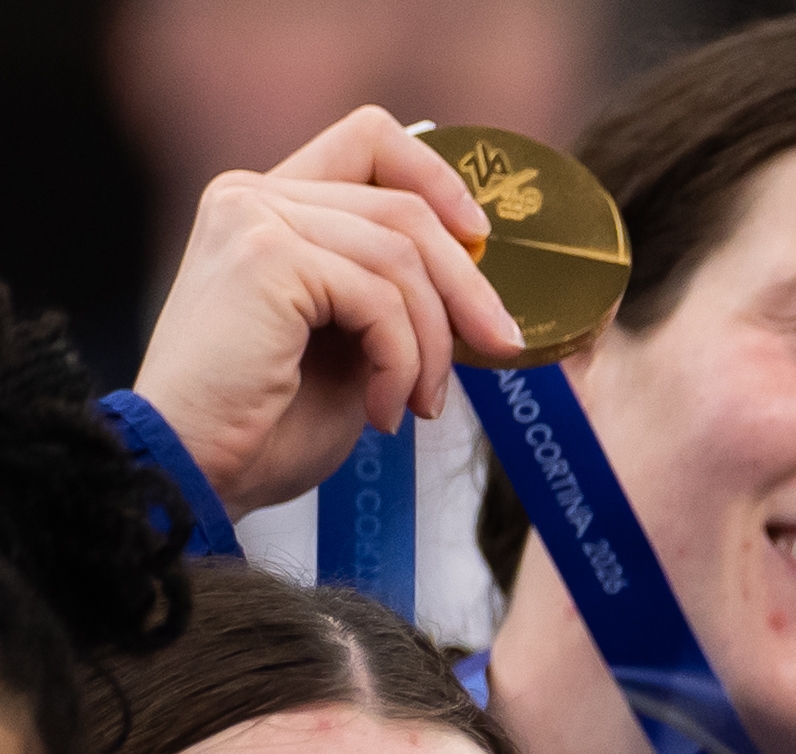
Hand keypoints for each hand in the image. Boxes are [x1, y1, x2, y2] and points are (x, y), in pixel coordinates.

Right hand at [130, 110, 530, 511]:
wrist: (194, 468)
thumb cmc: (267, 424)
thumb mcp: (348, 344)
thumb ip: (390, 295)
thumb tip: (479, 280)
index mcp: (269, 205)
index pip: (371, 141)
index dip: (439, 181)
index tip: (482, 241)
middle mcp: (252, 196)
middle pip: (404, 206)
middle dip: (467, 287)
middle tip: (499, 348)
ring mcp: (254, 219)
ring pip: (402, 258)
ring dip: (434, 344)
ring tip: (420, 402)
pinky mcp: (266, 257)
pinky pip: (381, 299)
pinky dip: (403, 363)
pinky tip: (386, 411)